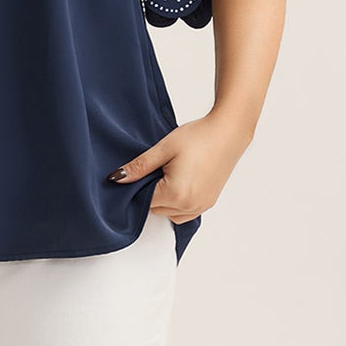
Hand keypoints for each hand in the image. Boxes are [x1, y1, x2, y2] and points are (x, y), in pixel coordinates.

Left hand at [107, 112, 251, 223]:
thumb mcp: (163, 149)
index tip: (141, 173)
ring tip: (169, 175)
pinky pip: (185, 214)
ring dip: (164, 201)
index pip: (144, 202)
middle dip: (151, 194)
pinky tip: (179, 183)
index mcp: (176, 194)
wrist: (228, 131)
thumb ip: (139, 167)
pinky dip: (178, 204)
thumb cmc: (199, 136)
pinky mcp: (209, 203)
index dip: (138, 188)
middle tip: (156, 170)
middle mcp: (190, 206)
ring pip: (170, 214)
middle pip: (156, 210)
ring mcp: (201, 206)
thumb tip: (117, 178)